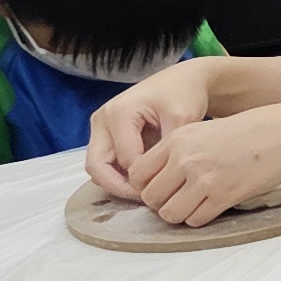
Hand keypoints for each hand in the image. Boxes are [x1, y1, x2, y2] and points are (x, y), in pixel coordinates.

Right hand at [83, 61, 217, 198]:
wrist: (182, 80)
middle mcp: (102, 120)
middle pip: (96, 166)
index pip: (124, 160)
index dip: (141, 181)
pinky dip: (118, 174)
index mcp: (118, 114)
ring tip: (146, 192)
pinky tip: (143, 182)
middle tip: (145, 200)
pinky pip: (105, 161)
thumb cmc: (184, 95)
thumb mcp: (182, 118)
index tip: (163, 191)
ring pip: (97, 166)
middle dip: (118, 187)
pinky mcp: (106, 134)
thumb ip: (167, 147)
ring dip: (116, 183)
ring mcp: (100, 127)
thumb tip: (156, 178)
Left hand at [121, 108, 280, 230]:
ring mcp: (204, 178)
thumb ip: (178, 150)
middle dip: (160, 202)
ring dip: (178, 213)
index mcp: (177, 139)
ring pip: (169, 212)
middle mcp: (185, 159)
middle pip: (150, 196)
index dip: (145, 185)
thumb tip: (160, 178)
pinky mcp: (224, 195)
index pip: (137, 173)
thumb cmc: (249, 130)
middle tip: (176, 199)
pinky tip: (210, 208)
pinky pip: (196, 219)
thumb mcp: (204, 130)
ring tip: (192, 206)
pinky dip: (199, 218)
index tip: (159, 187)